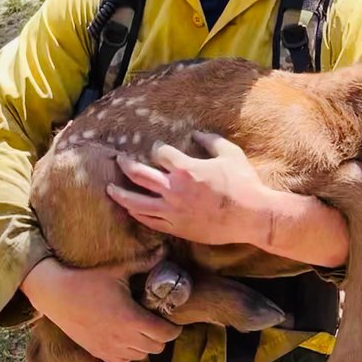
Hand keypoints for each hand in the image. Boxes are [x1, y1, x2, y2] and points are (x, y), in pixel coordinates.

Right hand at [21, 258, 180, 361]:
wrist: (55, 293)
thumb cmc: (87, 279)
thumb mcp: (117, 269)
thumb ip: (144, 262)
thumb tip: (164, 251)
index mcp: (131, 319)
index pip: (165, 334)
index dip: (173, 328)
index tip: (171, 319)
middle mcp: (122, 338)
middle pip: (156, 348)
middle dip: (161, 336)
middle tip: (157, 322)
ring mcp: (108, 348)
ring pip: (140, 356)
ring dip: (145, 345)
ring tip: (141, 330)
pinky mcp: (96, 352)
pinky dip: (128, 354)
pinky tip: (125, 339)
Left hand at [106, 131, 272, 246]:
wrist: (251, 216)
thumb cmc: (243, 183)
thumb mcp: (230, 154)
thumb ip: (211, 141)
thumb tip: (197, 133)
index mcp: (186, 169)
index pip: (160, 154)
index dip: (157, 149)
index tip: (158, 150)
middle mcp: (174, 190)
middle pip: (139, 175)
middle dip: (126, 165)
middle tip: (118, 160)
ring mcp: (173, 211)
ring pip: (136, 203)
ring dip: (120, 194)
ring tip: (110, 189)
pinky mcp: (177, 228)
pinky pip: (150, 222)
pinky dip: (137, 215)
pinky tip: (131, 210)